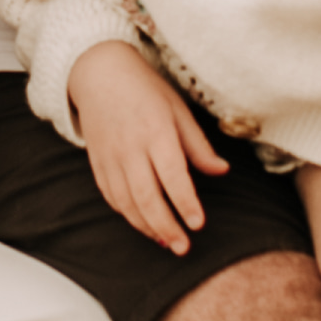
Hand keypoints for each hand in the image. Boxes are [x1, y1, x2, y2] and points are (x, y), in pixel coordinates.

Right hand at [71, 43, 227, 251]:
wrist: (99, 73)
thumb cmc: (145, 90)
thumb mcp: (178, 110)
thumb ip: (198, 145)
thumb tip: (222, 171)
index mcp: (156, 131)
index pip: (172, 175)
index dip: (185, 203)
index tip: (198, 224)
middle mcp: (130, 148)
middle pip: (146, 196)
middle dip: (165, 226)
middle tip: (183, 247)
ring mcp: (110, 157)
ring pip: (126, 202)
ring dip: (146, 226)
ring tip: (167, 242)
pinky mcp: (97, 163)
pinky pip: (112, 197)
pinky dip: (128, 215)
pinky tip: (145, 225)